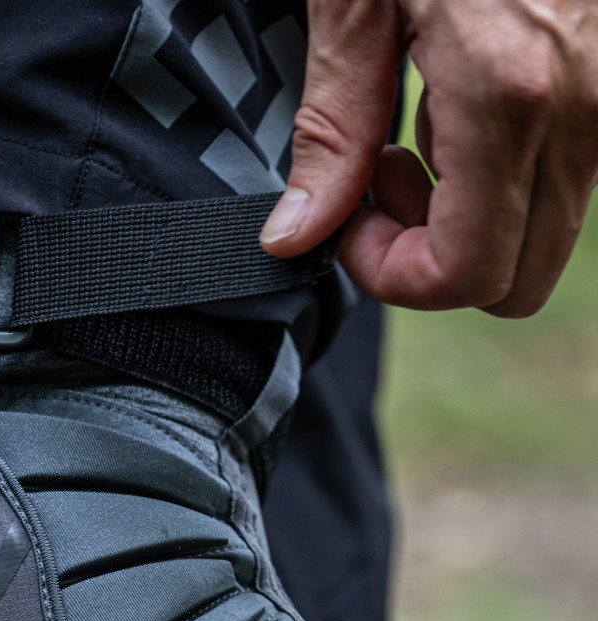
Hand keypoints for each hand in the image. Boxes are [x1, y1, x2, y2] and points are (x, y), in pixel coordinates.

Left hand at [258, 0, 597, 316]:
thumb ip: (333, 126)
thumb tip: (295, 237)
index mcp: (511, 94)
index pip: (465, 276)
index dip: (392, 276)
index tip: (347, 223)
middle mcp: (584, 107)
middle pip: (517, 281)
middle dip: (434, 260)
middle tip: (379, 186)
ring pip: (545, 236)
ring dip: (472, 219)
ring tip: (414, 137)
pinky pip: (566, 176)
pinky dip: (506, 173)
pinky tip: (459, 107)